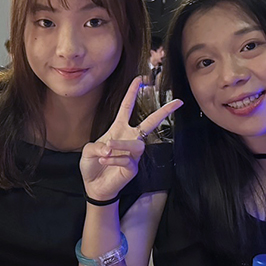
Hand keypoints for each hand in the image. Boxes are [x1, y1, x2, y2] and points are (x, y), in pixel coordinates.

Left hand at [80, 77, 181, 200]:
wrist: (94, 186)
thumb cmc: (92, 165)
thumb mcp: (88, 151)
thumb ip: (96, 146)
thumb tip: (110, 147)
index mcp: (118, 129)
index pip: (127, 108)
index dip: (132, 93)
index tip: (139, 80)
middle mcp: (129, 138)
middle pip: (150, 123)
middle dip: (164, 112)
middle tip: (177, 102)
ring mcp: (133, 154)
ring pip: (137, 144)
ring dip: (122, 145)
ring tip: (108, 148)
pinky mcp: (133, 168)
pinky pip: (128, 160)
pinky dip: (115, 159)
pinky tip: (105, 160)